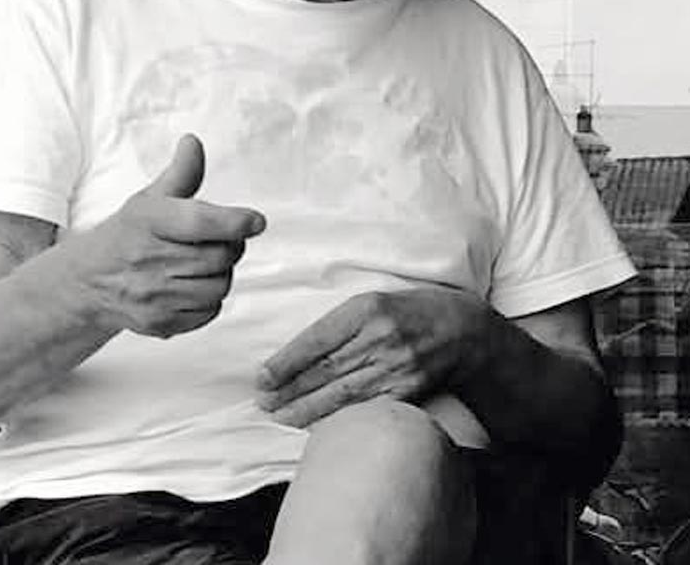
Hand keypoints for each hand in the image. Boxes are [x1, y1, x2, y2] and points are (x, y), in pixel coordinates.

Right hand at [80, 134, 265, 337]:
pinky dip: (210, 298)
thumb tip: (193, 142)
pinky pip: (210, 311)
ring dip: (222, 272)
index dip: (234, 221)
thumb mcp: (149, 198)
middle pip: (220, 256)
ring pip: (219, 286)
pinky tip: (192, 284)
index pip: (200, 222)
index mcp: (147, 220)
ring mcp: (152, 296)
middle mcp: (147, 259)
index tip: (256, 221)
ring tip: (205, 261)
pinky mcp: (160, 324)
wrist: (89, 282)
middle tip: (224, 237)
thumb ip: (181, 173)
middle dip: (231, 245)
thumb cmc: (129, 233)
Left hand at [255, 288, 483, 427]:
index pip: (317, 340)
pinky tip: (317, 427)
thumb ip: (340, 324)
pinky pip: (366, 410)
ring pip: (342, 395)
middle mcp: (381, 337)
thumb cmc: (411, 311)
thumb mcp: (373, 301)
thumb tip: (297, 353)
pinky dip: (338, 419)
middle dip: (289, 390)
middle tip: (262, 402)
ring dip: (306, 409)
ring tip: (279, 417)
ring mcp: (397, 367)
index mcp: (367, 308)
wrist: (465, 331)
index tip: (262, 377)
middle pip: (325, 370)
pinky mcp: (409, 392)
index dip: (286, 362)